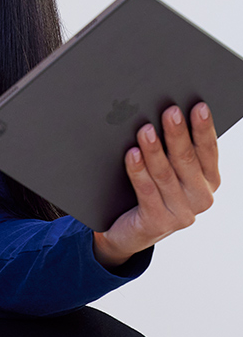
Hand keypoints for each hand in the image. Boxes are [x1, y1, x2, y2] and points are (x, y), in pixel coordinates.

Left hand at [94, 102, 219, 267]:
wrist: (129, 230)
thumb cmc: (150, 190)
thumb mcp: (169, 171)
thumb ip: (174, 150)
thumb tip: (167, 114)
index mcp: (209, 181)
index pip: (208, 150)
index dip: (203, 128)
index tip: (198, 106)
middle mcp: (201, 198)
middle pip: (187, 159)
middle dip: (177, 134)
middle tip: (169, 112)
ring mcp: (182, 213)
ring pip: (165, 174)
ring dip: (154, 150)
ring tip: (145, 130)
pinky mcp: (159, 222)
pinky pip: (146, 190)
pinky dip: (138, 170)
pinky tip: (131, 154)